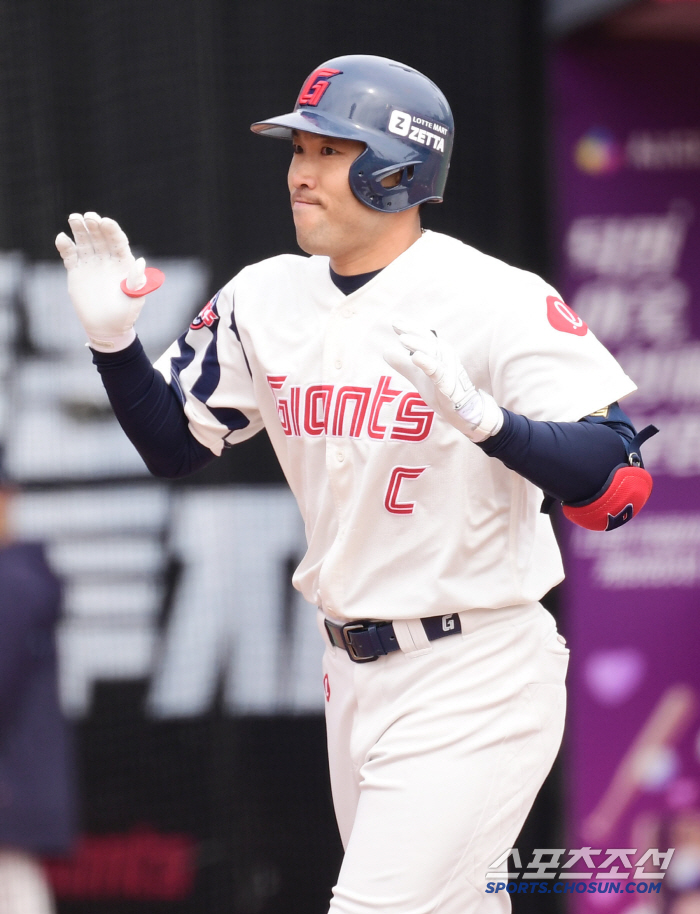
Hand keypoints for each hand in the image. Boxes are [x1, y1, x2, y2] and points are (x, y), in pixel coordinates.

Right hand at [55, 213, 160, 350]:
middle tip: (88, 217)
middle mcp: (107, 259)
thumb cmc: (125, 313)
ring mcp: (91, 263)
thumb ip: (137, 280)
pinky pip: (70, 255)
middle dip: (94, 225)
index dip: (112, 230)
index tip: (105, 222)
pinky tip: (62, 238)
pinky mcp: (77, 271)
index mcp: (123, 262)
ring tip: (74, 218)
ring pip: (84, 241)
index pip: (118, 241)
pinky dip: (66, 246)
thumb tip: (141, 261)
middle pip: (100, 237)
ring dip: (79, 229)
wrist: (107, 327)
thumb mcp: (135, 298)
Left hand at [388, 317, 502, 441]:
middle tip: (395, 323)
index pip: (423, 336)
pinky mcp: (448, 383)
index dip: (410, 328)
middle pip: (428, 340)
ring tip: (402, 338)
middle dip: (412, 331)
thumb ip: (403, 364)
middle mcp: (445, 356)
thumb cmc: (442, 389)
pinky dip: (427, 363)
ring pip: (433, 353)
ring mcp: (448, 369)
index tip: (394, 322)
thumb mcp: (418, 376)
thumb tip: (385, 351)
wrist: (461, 410)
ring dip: (417, 344)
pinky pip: (437, 371)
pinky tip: (415, 357)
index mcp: (439, 352)